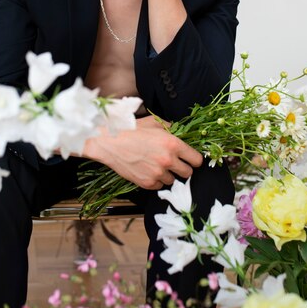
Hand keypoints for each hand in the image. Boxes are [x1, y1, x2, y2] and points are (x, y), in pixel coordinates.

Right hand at [83, 115, 202, 189]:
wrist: (110, 142)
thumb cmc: (131, 129)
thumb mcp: (154, 121)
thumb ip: (170, 127)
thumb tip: (179, 132)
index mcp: (173, 144)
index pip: (196, 160)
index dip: (194, 160)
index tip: (190, 160)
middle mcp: (168, 160)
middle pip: (188, 173)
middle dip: (183, 168)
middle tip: (174, 163)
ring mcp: (157, 173)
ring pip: (172, 181)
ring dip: (167, 174)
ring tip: (156, 164)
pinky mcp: (147, 183)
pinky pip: (159, 186)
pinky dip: (156, 180)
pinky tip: (147, 170)